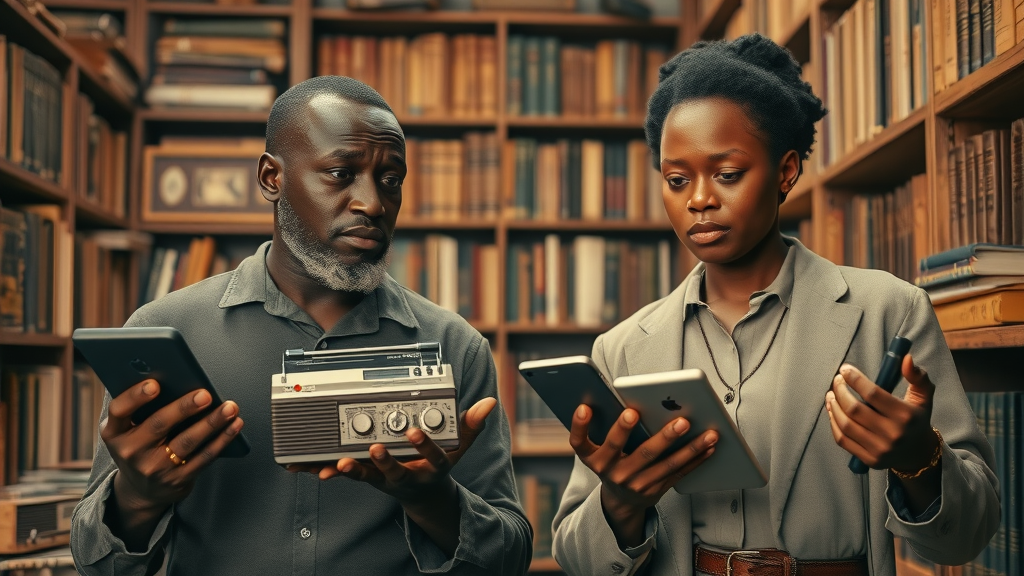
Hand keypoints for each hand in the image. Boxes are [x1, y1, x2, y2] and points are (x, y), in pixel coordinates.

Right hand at [101, 379, 244, 514]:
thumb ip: (142, 407)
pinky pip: (203, 457)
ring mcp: (153, 468)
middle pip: (159, 424)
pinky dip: (222, 439)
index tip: (155, 384)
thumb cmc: (140, 445)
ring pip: (187, 441)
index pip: (119, 410)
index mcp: (114, 431)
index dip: (135, 396)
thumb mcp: (128, 429)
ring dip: (212, 422)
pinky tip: (234, 425)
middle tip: (205, 394)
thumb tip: (176, 377)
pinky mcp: (177, 480)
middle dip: (184, 407)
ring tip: (230, 407)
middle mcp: (130, 451)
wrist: (142, 490)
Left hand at [291, 398, 494, 505]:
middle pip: (396, 472)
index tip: (414, 431)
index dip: (424, 445)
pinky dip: (332, 472)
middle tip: (375, 448)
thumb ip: (471, 425)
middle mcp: (409, 475)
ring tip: (340, 464)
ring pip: (368, 477)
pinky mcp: (369, 478)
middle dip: (385, 462)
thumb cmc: (438, 463)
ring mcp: (386, 479)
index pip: (433, 457)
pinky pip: (350, 476)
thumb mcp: (459, 447)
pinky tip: (317, 469)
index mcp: (432, 467)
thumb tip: (490, 403)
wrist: (423, 494)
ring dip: (353, 472)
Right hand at [570, 404, 716, 546]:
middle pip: (639, 453)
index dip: (579, 425)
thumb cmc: (610, 459)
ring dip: (691, 448)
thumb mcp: (600, 447)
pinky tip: (710, 446)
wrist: (619, 500)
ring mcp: (634, 484)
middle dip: (662, 437)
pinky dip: (696, 459)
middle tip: (681, 420)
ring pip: (667, 464)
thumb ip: (607, 426)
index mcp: (593, 457)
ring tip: (708, 432)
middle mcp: (612, 472)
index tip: (584, 407)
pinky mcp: (654, 490)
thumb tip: (629, 397)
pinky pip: (678, 473)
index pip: (579, 442)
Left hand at [825, 354, 937, 472]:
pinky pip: (842, 440)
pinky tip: (833, 410)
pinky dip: (833, 423)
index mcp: (906, 415)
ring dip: (834, 406)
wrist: (919, 453)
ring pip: (846, 424)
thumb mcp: (924, 396)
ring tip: (831, 394)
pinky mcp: (870, 460)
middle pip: (855, 409)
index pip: (872, 393)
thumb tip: (906, 358)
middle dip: (840, 390)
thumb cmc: (917, 418)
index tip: (844, 369)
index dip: (854, 379)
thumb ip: (917, 376)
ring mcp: (880, 449)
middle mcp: (893, 434)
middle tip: (837, 381)